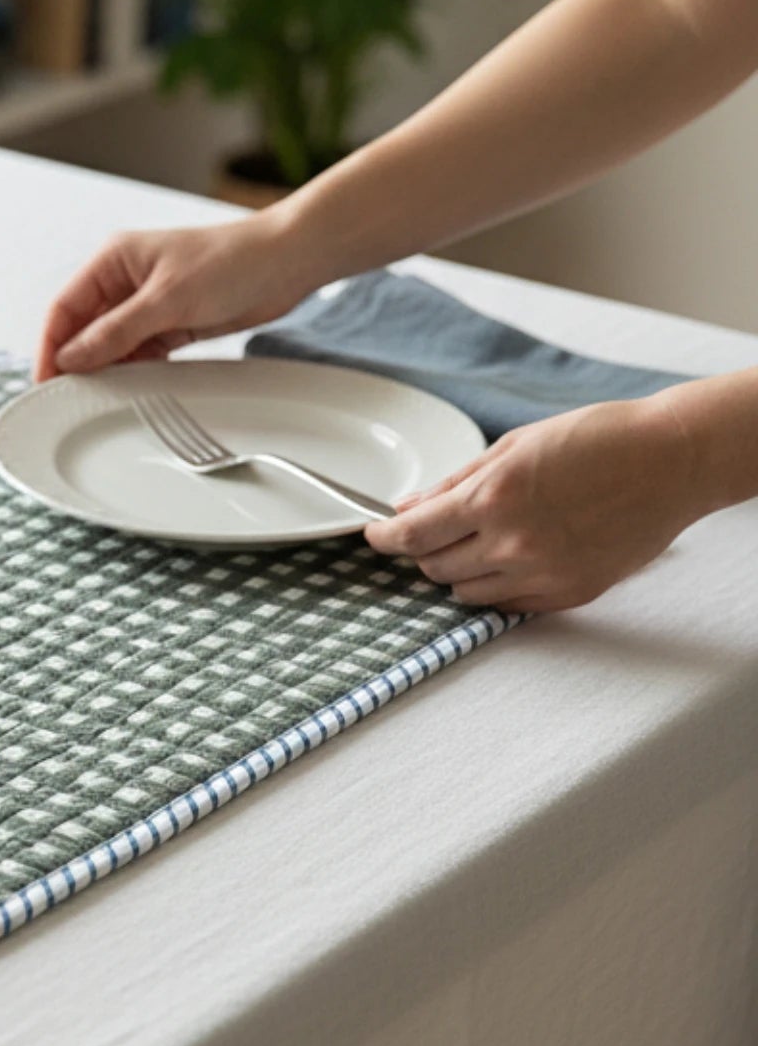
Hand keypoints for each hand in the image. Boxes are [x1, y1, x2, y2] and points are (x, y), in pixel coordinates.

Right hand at [35, 212, 321, 380]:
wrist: (286, 262)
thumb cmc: (232, 261)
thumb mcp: (167, 299)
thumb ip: (116, 331)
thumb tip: (72, 357)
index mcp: (114, 261)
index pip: (65, 308)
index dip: (51, 347)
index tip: (46, 382)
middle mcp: (126, 281)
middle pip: (84, 329)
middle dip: (77, 362)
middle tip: (70, 398)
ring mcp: (149, 304)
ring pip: (112, 345)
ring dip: (107, 369)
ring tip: (102, 396)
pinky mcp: (172, 323)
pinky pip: (140, 353)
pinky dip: (134, 370)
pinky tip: (133, 387)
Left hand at [364, 395, 700, 613]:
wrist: (672, 461)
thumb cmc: (599, 440)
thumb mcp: (515, 446)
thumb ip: (456, 482)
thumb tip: (408, 509)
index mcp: (494, 498)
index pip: (413, 537)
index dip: (384, 539)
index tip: (374, 535)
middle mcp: (513, 544)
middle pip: (435, 568)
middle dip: (425, 550)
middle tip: (436, 529)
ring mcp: (543, 575)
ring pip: (467, 593)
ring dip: (460, 571)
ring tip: (482, 541)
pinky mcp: (570, 594)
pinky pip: (509, 605)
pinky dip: (498, 586)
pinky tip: (513, 558)